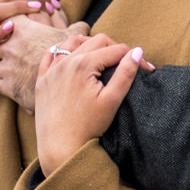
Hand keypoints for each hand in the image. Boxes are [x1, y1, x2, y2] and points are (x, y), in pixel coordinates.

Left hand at [0, 18, 81, 111]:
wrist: (69, 86)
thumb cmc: (70, 59)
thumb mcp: (75, 39)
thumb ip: (76, 28)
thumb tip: (82, 26)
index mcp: (22, 29)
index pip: (1, 20)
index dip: (2, 26)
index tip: (7, 32)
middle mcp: (10, 46)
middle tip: (2, 54)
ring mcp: (6, 67)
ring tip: (2, 72)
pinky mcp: (7, 87)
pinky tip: (6, 86)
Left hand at [34, 33, 145, 174]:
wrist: (60, 148)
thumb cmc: (88, 127)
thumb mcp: (112, 100)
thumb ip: (126, 73)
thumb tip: (138, 51)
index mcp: (84, 64)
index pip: (116, 49)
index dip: (135, 57)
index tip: (146, 69)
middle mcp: (65, 62)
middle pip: (97, 41)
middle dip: (115, 49)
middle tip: (126, 64)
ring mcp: (51, 70)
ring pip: (73, 43)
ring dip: (89, 45)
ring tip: (101, 57)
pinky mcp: (42, 80)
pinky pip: (51, 55)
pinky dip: (64, 52)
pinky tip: (73, 59)